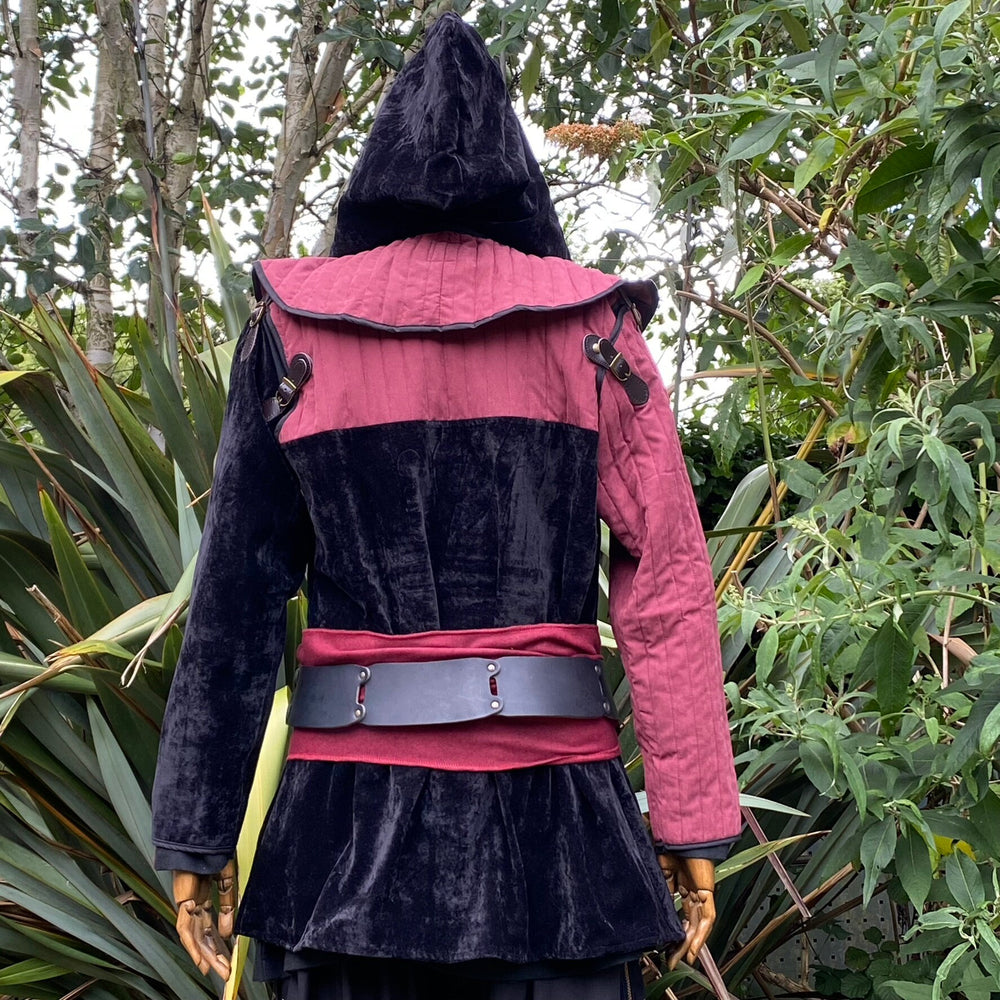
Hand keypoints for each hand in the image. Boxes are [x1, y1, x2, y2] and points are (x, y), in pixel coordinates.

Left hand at [173, 860, 236, 978]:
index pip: (213, 924)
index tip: (230, 956)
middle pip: (206, 934)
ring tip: (218, 970)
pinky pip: (186, 930)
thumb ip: (228, 906)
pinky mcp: (182, 902)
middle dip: (217, 954)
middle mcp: (195, 902)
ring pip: (196, 936)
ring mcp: (187, 903)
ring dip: (207, 955)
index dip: (221, 941)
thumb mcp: (228, 881)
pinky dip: (193, 947)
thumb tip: (229, 932)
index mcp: (205, 894)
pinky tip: (201, 961)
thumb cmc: (215, 852)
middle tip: (226, 970)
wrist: (203, 838)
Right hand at [658, 853, 715, 970]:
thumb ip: (659, 885)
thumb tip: (652, 901)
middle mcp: (692, 889)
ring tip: (680, 959)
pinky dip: (701, 935)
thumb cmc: (671, 842)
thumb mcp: (659, 868)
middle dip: (680, 942)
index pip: (678, 911)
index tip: (664, 943)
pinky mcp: (707, 891)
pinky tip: (693, 948)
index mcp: (680, 883)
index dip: (673, 928)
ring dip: (690, 943)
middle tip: (671, 959)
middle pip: (688, 922)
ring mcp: (700, 891)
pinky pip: (707, 918)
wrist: (681, 831)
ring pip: (697, 923)